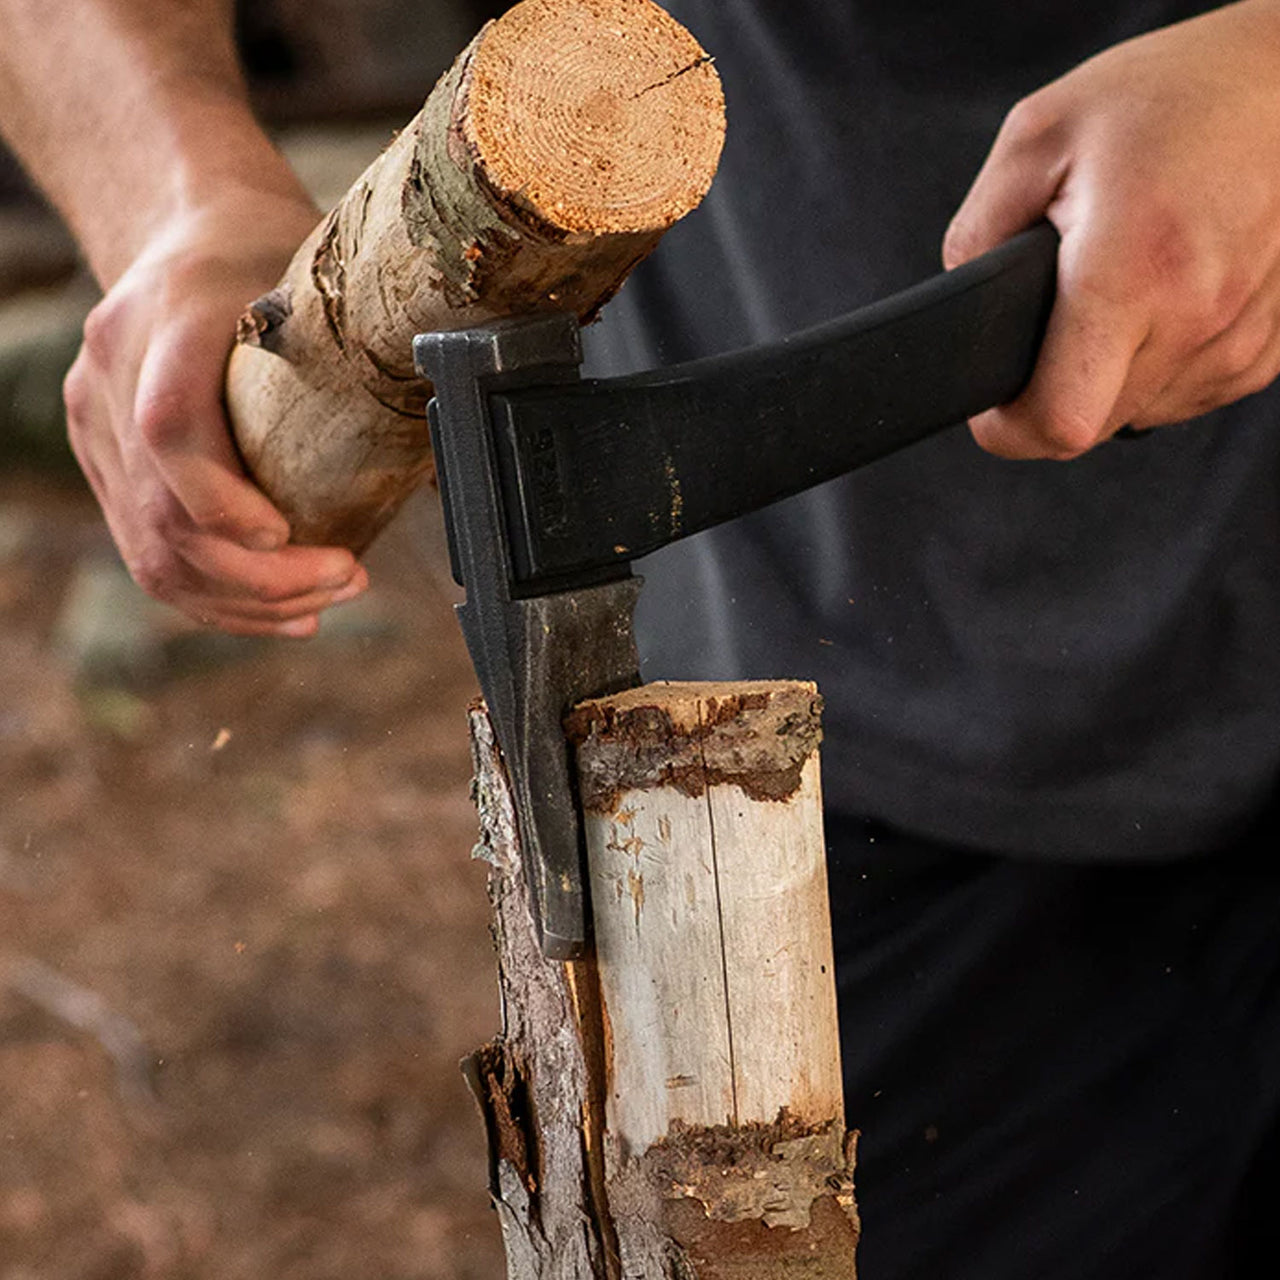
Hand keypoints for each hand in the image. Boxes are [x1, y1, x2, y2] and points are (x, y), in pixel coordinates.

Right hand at [64, 188, 367, 636]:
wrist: (181, 223)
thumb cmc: (264, 251)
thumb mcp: (318, 280)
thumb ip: (366, 356)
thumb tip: (449, 455)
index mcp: (169, 317)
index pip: (171, 427)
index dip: (225, 501)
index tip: (291, 538)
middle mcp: (114, 372)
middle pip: (165, 513)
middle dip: (260, 576)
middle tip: (346, 580)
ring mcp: (96, 420)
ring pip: (152, 551)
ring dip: (243, 602)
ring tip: (322, 606)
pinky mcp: (102, 458)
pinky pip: (148, 552)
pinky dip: (215, 598)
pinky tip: (281, 613)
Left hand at [943, 0, 1279, 458]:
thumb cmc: (1169, 97)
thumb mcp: (1036, 138)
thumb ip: (977, 234)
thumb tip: (963, 300)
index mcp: (1132, 272)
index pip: (1058, 422)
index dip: (1009, 427)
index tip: (993, 402)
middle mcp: (1197, 316)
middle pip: (1093, 424)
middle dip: (1054, 391)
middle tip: (1052, 321)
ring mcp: (1242, 338)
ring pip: (1141, 411)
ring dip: (1110, 375)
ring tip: (1117, 289)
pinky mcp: (1272, 346)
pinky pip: (1189, 391)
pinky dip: (1161, 362)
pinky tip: (1161, 296)